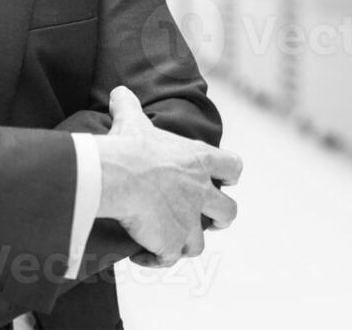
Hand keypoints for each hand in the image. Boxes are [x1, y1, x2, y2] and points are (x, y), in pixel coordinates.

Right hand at [93, 86, 241, 266]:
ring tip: (166, 243)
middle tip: (207, 221)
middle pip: (229, 212)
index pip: (234, 167)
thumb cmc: (128, 147)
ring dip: (184, 244)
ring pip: (199, 244)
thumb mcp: (132, 122)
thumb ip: (129, 106)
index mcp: (198, 161)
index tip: (224, 180)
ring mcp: (188, 221)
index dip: (230, 176)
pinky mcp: (172, 243)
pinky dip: (158, 260)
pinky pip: (169, 259)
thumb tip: (118, 91)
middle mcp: (200, 193)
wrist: (117, 175)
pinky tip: (142, 255)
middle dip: (220, 218)